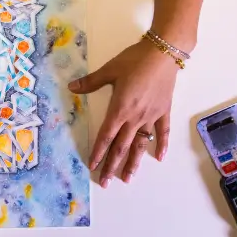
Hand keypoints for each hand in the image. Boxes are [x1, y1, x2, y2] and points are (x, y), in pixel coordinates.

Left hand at [69, 40, 177, 185]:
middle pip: (122, 146)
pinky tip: (159, 157)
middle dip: (112, 165)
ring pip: (141, 144)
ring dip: (134, 162)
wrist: (163, 53)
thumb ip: (91, 82)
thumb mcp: (110, 70)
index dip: (99, 152)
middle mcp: (135, 118)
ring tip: (128, 178)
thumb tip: (72, 87)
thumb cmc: (135, 60)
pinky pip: (162, 132)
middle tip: (106, 182)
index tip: (93, 166)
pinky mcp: (164, 111)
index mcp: (119, 109)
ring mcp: (151, 116)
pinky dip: (161, 144)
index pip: (106, 136)